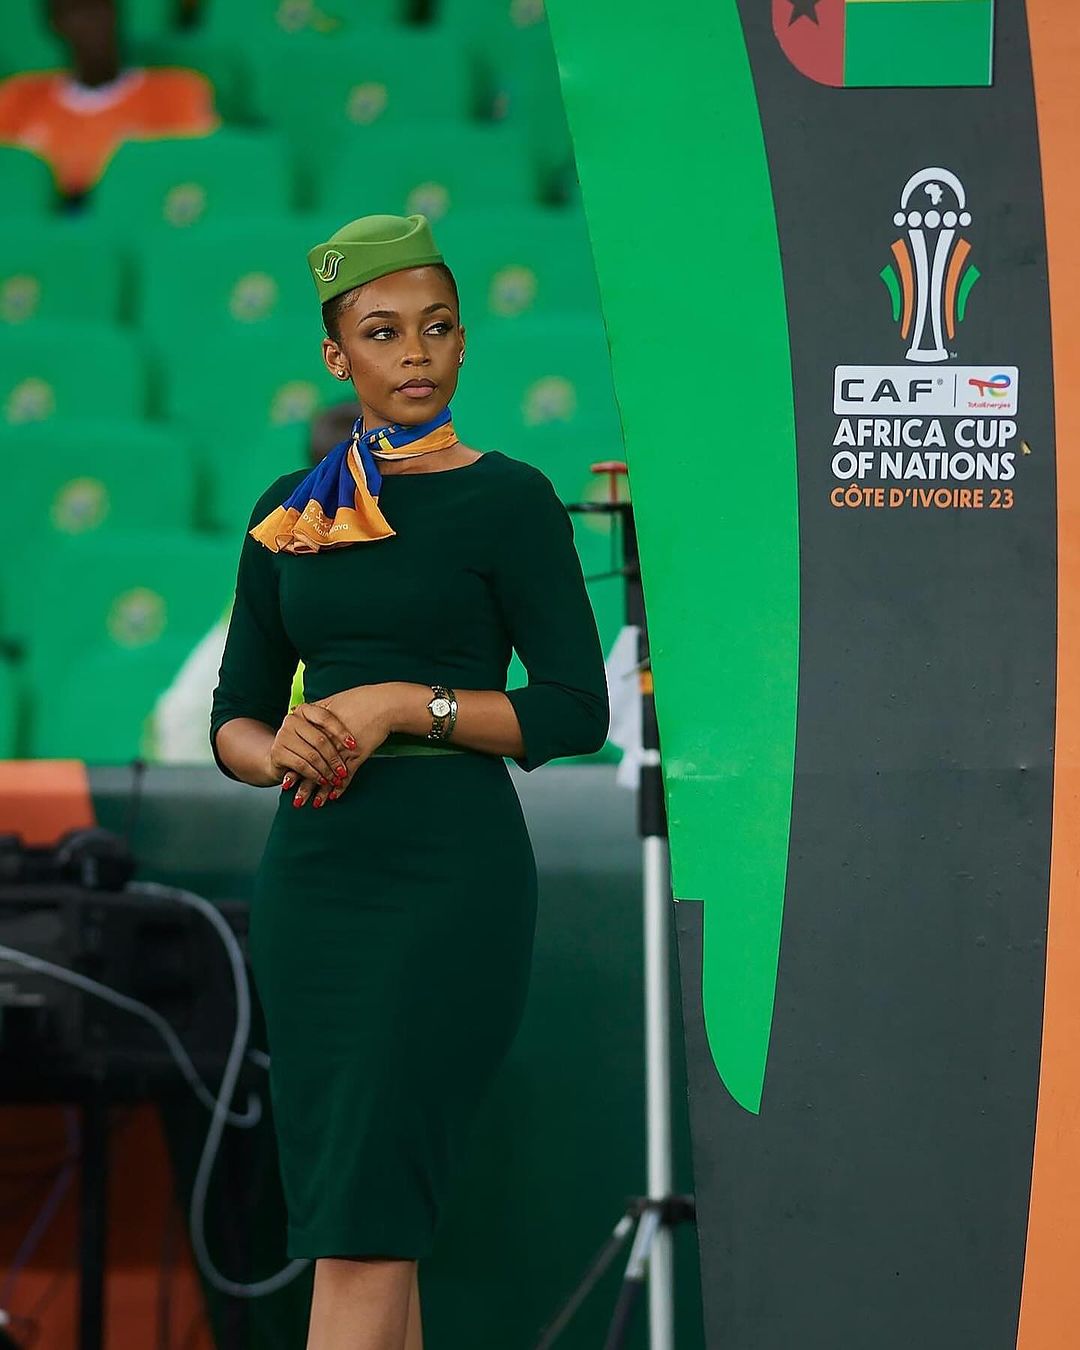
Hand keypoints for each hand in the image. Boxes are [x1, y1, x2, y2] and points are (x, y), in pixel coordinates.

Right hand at [266, 701, 356, 807]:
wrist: (280, 756)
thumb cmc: (306, 742)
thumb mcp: (319, 731)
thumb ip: (332, 727)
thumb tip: (360, 725)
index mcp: (303, 710)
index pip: (326, 718)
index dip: (341, 732)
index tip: (353, 745)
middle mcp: (291, 720)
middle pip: (320, 739)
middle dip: (335, 758)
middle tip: (344, 771)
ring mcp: (283, 735)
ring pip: (312, 755)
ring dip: (326, 770)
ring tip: (336, 779)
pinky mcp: (278, 752)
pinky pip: (302, 766)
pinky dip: (315, 775)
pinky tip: (323, 781)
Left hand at [304, 686, 395, 803]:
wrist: (383, 704)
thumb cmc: (360, 699)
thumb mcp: (333, 702)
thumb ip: (315, 711)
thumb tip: (298, 709)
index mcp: (318, 728)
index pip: (302, 752)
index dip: (294, 768)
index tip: (287, 781)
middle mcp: (327, 741)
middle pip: (312, 766)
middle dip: (303, 785)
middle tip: (295, 801)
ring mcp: (342, 749)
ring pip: (328, 774)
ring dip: (320, 791)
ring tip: (312, 804)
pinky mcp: (357, 755)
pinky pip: (346, 775)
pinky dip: (340, 787)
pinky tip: (332, 797)